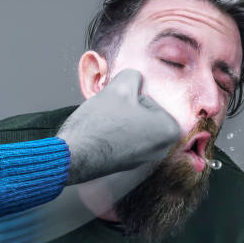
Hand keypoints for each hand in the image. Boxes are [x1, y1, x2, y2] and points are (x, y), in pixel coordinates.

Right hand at [57, 68, 179, 184]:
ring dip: (118, 121)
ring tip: (103, 125)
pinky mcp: (127, 165)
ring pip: (131, 126)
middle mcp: (162, 149)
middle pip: (142, 114)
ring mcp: (144, 160)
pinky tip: (100, 136)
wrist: (74, 156)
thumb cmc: (100, 124)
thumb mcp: (119, 87)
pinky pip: (123, 141)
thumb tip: (134, 79)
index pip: (148, 98)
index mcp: (169, 130)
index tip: (117, 106)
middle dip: (126, 109)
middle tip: (109, 114)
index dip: (128, 97)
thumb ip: (133, 76)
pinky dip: (112, 135)